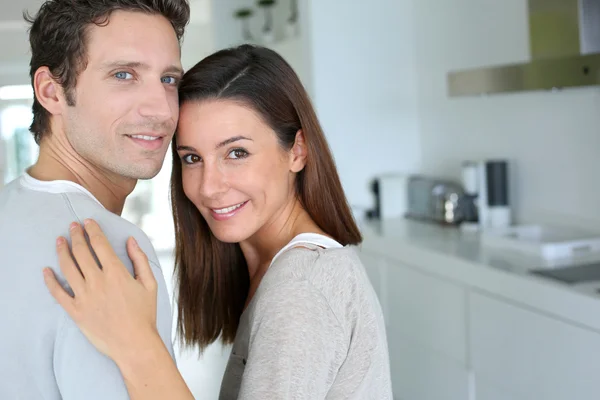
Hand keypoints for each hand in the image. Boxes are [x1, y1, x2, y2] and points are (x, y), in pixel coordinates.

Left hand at [43, 219, 159, 364]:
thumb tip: (131, 240)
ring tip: (59, 241)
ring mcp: (84, 296)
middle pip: (81, 252)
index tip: (87, 221)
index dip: (92, 230)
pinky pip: (58, 293)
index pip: (100, 244)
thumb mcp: (150, 284)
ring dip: (62, 251)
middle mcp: (97, 282)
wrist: (134, 344)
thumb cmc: (144, 314)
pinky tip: (46, 271)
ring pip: (67, 268)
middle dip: (76, 235)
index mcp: (116, 273)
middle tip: (72, 226)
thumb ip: (140, 259)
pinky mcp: (76, 311)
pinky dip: (50, 281)